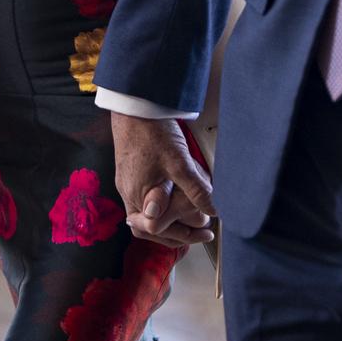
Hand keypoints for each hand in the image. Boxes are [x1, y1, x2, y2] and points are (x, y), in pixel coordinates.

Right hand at [111, 114, 215, 248]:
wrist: (135, 106)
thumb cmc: (152, 133)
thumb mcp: (179, 163)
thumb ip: (196, 190)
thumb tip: (213, 211)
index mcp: (138, 196)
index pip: (156, 230)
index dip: (182, 234)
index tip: (206, 231)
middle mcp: (128, 194)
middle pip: (149, 228)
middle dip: (177, 233)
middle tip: (202, 232)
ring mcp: (128, 184)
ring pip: (146, 216)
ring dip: (169, 222)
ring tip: (191, 221)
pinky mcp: (130, 174)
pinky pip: (145, 201)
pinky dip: (162, 208)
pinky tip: (175, 201)